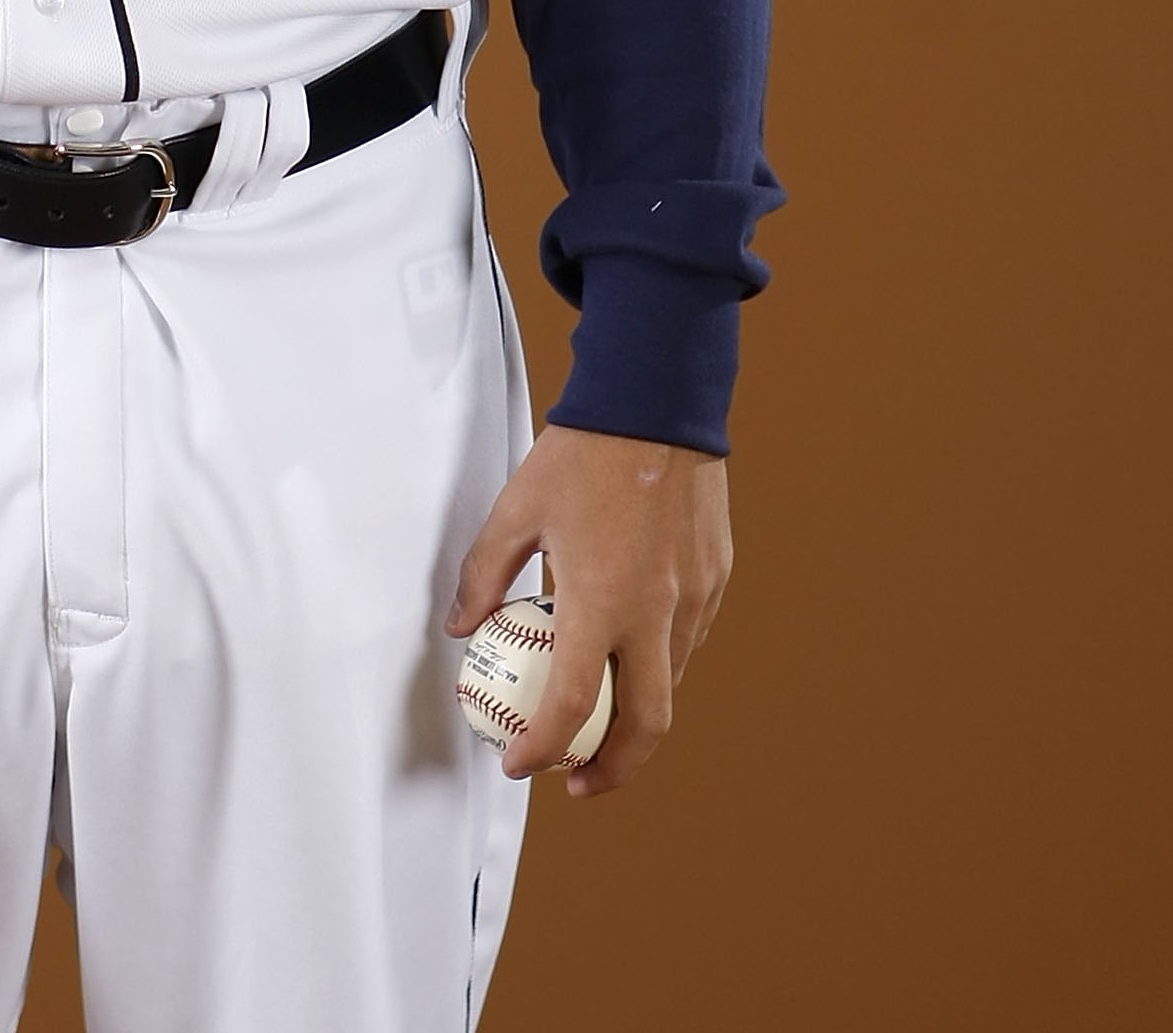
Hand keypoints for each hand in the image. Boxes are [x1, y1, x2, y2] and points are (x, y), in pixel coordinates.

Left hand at [445, 424, 731, 796]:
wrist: (658, 399)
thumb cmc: (583, 452)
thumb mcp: (516, 508)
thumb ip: (485, 574)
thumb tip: (463, 627)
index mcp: (602, 601)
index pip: (571, 705)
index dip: (541, 748)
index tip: (518, 765)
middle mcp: (657, 612)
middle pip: (646, 726)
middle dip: (612, 768)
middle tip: (576, 779)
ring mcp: (695, 597)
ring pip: (672, 682)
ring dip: (635, 714)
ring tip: (596, 716)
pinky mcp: (716, 576)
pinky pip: (688, 638)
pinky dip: (658, 661)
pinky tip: (627, 644)